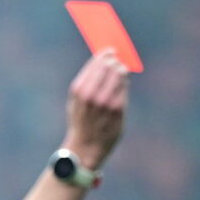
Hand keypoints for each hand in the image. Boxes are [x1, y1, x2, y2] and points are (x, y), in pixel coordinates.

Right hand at [62, 51, 130, 171]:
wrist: (86, 147)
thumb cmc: (81, 121)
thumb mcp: (75, 100)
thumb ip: (86, 80)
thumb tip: (102, 59)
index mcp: (79, 90)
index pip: (97, 62)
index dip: (106, 54)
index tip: (111, 52)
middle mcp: (92, 94)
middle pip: (109, 65)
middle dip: (114, 61)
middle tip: (116, 61)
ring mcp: (106, 101)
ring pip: (119, 74)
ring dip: (121, 71)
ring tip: (119, 72)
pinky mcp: (118, 109)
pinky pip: (124, 87)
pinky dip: (124, 83)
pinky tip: (121, 85)